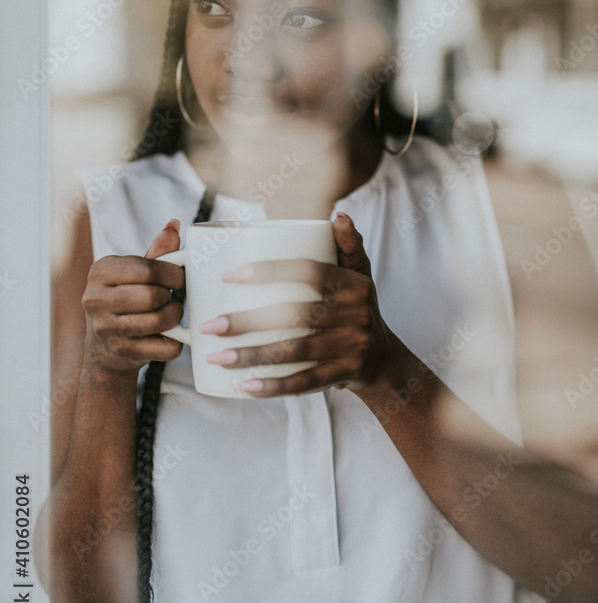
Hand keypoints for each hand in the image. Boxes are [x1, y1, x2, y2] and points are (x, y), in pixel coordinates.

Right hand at [81, 219, 185, 374]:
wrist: (106, 347)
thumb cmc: (126, 300)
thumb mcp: (135, 273)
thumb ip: (157, 252)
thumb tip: (175, 224)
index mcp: (100, 271)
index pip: (147, 269)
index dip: (172, 274)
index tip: (179, 277)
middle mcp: (95, 298)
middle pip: (152, 296)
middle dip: (170, 297)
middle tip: (171, 297)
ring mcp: (105, 328)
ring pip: (158, 320)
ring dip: (174, 317)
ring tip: (171, 313)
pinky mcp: (120, 352)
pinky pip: (165, 346)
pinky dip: (175, 342)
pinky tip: (168, 335)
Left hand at [199, 212, 394, 396]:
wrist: (383, 360)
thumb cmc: (357, 309)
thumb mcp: (360, 276)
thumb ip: (348, 246)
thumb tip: (339, 215)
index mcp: (353, 284)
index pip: (307, 271)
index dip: (268, 271)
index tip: (229, 276)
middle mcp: (355, 313)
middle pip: (293, 315)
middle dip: (246, 322)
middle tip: (209, 326)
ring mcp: (351, 346)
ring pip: (294, 350)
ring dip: (251, 356)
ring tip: (215, 357)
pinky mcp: (345, 374)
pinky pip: (304, 381)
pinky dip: (271, 387)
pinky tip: (243, 387)